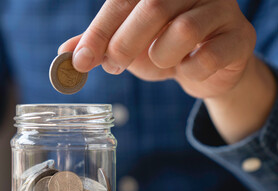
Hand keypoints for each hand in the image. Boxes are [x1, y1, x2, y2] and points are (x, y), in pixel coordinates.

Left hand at [59, 0, 255, 98]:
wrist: (208, 66)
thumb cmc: (163, 47)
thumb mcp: (126, 43)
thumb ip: (98, 43)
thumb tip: (65, 52)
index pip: (122, 0)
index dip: (98, 31)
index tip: (80, 61)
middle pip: (152, 8)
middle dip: (124, 44)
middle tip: (114, 65)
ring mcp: (220, 9)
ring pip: (183, 29)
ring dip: (159, 57)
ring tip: (157, 63)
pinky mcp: (239, 36)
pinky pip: (209, 56)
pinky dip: (189, 71)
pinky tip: (185, 70)